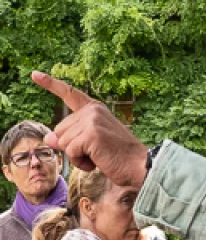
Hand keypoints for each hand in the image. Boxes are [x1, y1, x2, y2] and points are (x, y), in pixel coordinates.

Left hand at [31, 72, 148, 187]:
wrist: (138, 165)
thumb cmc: (116, 156)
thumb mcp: (89, 143)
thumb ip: (70, 136)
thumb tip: (48, 138)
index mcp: (94, 108)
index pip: (69, 94)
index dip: (50, 84)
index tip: (34, 74)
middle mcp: (92, 110)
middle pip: (59, 130)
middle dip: (71, 146)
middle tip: (95, 151)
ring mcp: (92, 120)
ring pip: (63, 142)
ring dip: (76, 156)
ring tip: (97, 156)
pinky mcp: (91, 134)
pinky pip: (70, 151)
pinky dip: (80, 162)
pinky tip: (97, 161)